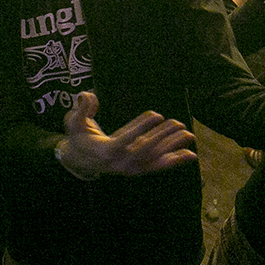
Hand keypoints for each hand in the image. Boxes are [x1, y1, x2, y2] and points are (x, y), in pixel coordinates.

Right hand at [58, 91, 195, 178]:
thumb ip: (80, 109)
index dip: (140, 127)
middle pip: (145, 150)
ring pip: (155, 158)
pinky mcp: (139, 169)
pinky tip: (191, 155)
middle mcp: (120, 163)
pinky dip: (175, 162)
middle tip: (177, 122)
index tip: (156, 114)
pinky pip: (158, 166)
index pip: (125, 140)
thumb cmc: (78, 137)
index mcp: (105, 151)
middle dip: (162, 136)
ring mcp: (131, 168)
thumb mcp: (73, 122)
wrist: (80, 161)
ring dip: (173, 147)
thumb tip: (88, 95)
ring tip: (189, 134)